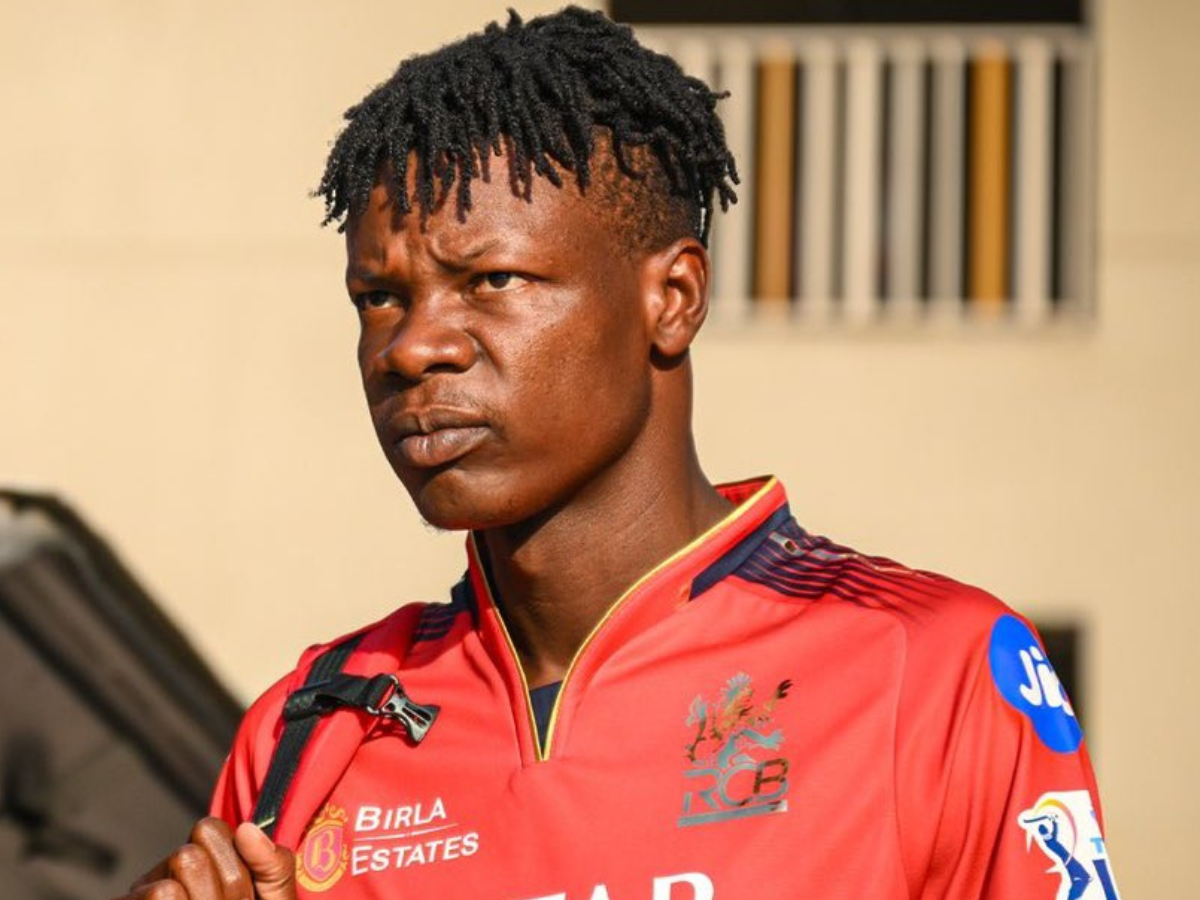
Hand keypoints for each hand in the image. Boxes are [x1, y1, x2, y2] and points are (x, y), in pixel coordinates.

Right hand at [118, 817, 295, 899]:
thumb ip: (274, 867)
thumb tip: (247, 829)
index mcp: (203, 863)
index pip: (208, 829)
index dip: (233, 864)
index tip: (244, 895)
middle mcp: (164, 876)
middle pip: (189, 857)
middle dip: (221, 894)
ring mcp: (141, 899)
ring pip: (167, 889)